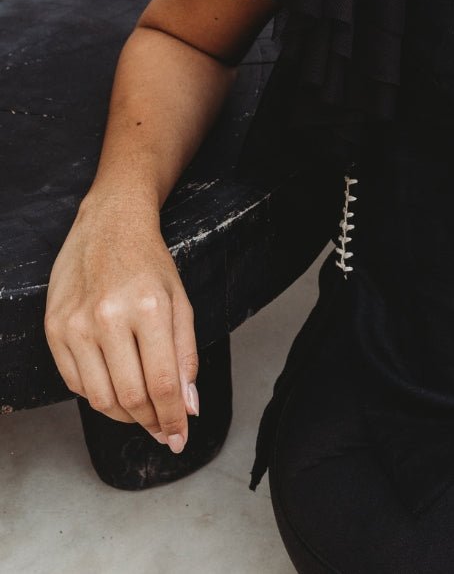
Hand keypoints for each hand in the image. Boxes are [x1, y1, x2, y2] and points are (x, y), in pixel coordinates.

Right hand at [44, 193, 198, 452]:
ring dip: (125, 417)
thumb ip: (186, 356)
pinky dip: (98, 397)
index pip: (162, 384)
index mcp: (149, 308)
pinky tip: (115, 392)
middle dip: (152, 423)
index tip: (180, 437)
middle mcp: (108, 317)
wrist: (108, 225)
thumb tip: (190, 406)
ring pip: (100, 398)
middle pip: (130, 397)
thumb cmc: (149, 263)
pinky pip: (75, 383)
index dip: (173, 418)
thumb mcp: (181, 301)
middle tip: (164, 431)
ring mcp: (76, 325)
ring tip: (143, 416)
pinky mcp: (54, 329)